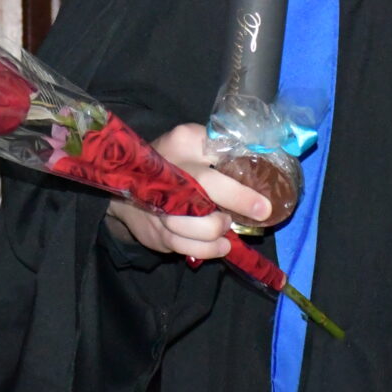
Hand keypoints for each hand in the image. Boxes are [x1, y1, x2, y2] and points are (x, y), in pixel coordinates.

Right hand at [104, 122, 271, 260]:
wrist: (128, 184)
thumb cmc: (173, 159)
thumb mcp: (193, 140)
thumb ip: (221, 146)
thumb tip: (258, 157)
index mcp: (182, 146)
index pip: (210, 171)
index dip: (237, 195)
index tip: (263, 207)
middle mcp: (168, 177)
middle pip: (201, 202)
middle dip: (229, 213)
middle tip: (249, 215)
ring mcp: (160, 209)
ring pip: (194, 230)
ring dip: (217, 233)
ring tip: (226, 227)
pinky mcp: (158, 233)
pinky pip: (187, 248)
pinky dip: (209, 250)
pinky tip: (221, 245)